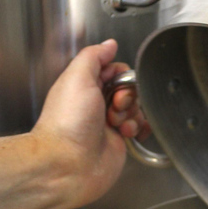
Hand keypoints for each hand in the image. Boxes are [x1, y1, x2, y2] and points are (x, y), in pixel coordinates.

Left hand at [30, 39, 148, 208]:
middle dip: (128, 96)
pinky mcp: (119, 141)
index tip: (116, 84)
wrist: (67, 163)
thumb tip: (109, 44)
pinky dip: (139, 128)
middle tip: (114, 106)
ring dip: (133, 113)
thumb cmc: (67, 123)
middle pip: (129, 88)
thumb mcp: (77, 77)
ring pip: (137, 108)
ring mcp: (108, 123)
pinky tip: (126, 133)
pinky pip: (140, 128)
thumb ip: (94, 56)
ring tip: (117, 124)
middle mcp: (96, 104)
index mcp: (84, 86)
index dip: (121, 75)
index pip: (114, 70)